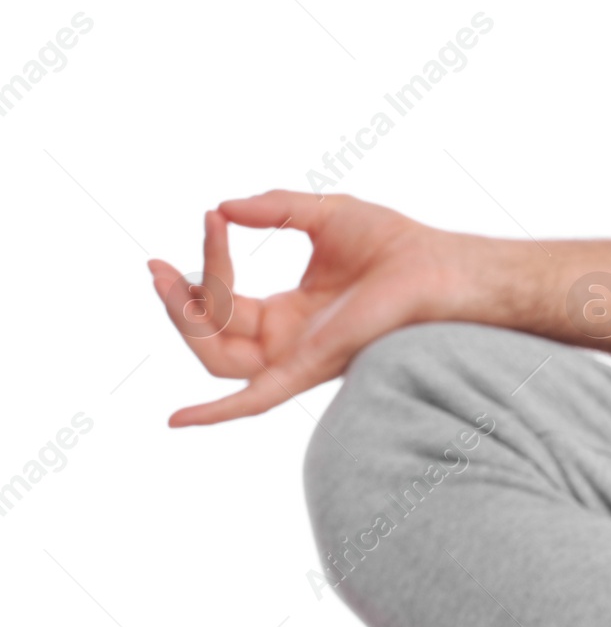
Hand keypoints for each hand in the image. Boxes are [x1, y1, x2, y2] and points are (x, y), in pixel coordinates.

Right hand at [148, 191, 466, 426]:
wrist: (438, 264)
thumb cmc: (394, 243)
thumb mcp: (323, 214)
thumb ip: (274, 209)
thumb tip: (222, 206)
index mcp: (291, 313)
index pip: (227, 299)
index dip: (209, 263)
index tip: (211, 217)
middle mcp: (289, 342)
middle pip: (211, 335)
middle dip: (179, 303)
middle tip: (157, 267)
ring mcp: (297, 359)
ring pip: (217, 359)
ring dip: (187, 322)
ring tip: (168, 281)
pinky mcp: (310, 368)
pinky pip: (254, 401)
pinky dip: (216, 414)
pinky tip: (178, 420)